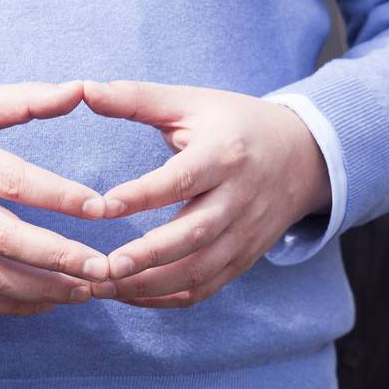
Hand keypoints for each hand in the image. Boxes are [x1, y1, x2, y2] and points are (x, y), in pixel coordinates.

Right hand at [0, 83, 109, 314]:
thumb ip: (24, 100)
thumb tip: (81, 89)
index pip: (14, 181)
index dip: (61, 197)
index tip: (102, 207)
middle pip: (4, 239)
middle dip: (59, 257)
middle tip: (104, 267)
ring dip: (42, 290)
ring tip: (86, 290)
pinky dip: (10, 306)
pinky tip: (48, 303)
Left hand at [83, 80, 328, 308]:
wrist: (304, 156)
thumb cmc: (236, 125)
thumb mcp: (193, 103)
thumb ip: (138, 99)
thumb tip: (84, 89)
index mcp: (226, 155)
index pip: (182, 180)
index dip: (142, 195)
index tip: (100, 207)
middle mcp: (240, 198)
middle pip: (195, 235)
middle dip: (147, 256)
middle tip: (102, 266)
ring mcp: (246, 232)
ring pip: (200, 269)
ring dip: (151, 285)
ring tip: (105, 286)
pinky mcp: (246, 256)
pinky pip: (208, 287)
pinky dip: (169, 298)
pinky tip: (131, 295)